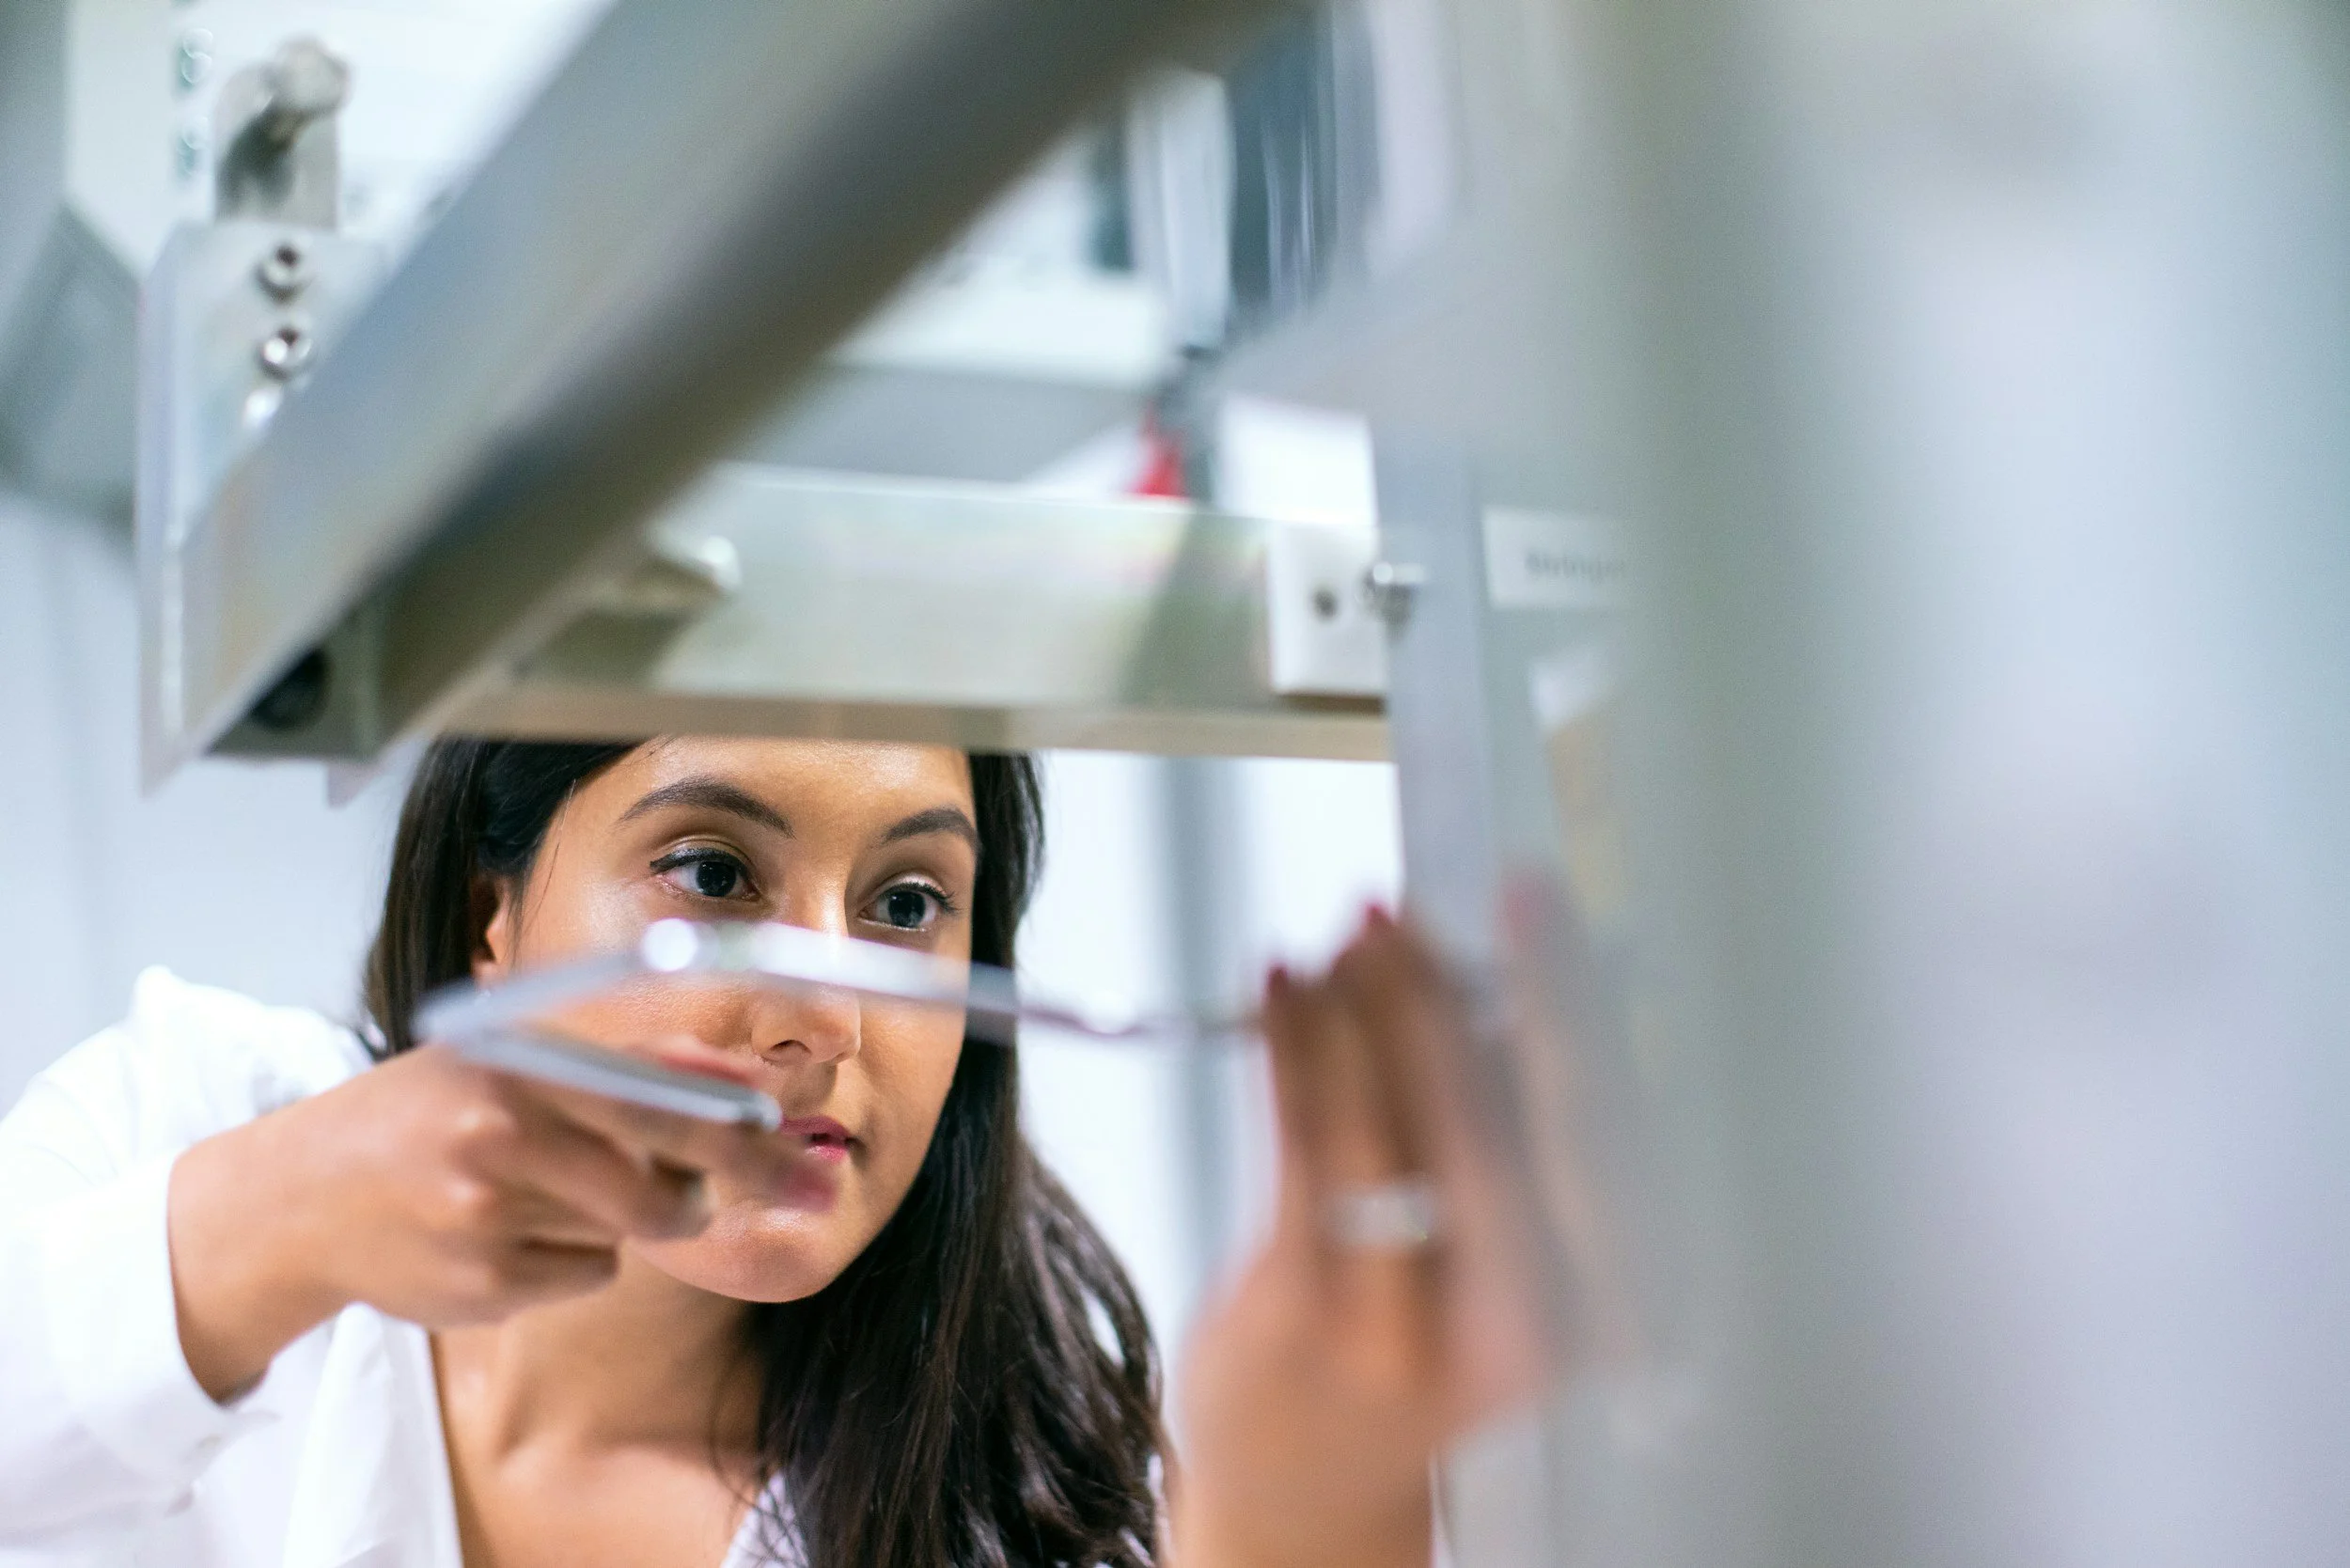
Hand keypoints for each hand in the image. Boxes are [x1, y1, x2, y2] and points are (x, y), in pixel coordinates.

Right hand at [167, 1039, 791, 1400]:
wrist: (298, 1197)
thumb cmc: (432, 1113)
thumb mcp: (511, 1057)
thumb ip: (626, 1061)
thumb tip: (741, 1077)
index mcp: (518, 1062)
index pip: (661, 1097)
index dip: (743, 1127)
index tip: (802, 1140)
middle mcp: (502, 1132)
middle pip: (665, 1184)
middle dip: (739, 1187)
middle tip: (802, 1188)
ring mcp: (489, 1215)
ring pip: (631, 1229)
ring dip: (628, 1214)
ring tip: (560, 1185)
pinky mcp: (481, 1284)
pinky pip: (587, 1273)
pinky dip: (575, 1257)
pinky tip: (509, 1232)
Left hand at [1171, 910, 1554, 1567]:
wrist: (1308, 1487)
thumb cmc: (1413, 1332)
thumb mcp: (1496, 1253)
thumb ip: (1508, 1130)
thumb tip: (1493, 966)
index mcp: (1594, 1301)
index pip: (1595, 1125)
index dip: (1568, 1002)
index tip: (1536, 906)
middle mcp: (1517, 1322)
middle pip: (1497, 1123)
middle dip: (1452, 996)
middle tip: (1416, 908)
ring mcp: (1405, 1327)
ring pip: (1390, 1126)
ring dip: (1363, 1007)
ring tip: (1347, 932)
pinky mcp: (1303, 1317)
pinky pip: (1300, 1149)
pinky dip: (1292, 1049)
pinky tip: (1282, 986)